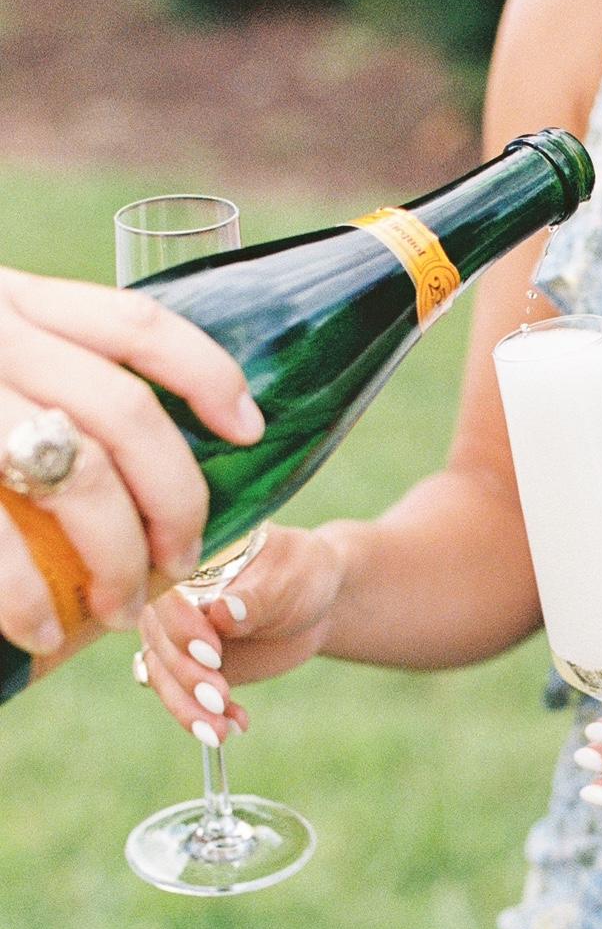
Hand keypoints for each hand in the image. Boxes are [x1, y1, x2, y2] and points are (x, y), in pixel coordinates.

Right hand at [0, 268, 264, 652]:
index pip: (141, 326)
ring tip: (122, 610)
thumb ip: (30, 362)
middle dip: (176, 502)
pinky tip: (41, 632)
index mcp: (7, 296)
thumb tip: (131, 439)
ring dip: (115, 558)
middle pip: (127, 418)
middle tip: (182, 560)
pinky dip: (25, 594)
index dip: (211, 378)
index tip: (251, 428)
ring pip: (74, 479)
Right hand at [136, 524, 345, 742]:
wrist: (316, 599)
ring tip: (220, 731)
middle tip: (218, 698)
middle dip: (187, 676)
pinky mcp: (189, 668)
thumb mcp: (289, 577)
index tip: (212, 654)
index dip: (183, 627)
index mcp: (188, 563)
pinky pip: (184, 697)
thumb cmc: (302, 572)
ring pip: (164, 676)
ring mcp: (176, 636)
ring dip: (189, 708)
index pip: (167, 595)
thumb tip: (221, 612)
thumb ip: (255, 597)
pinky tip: (236, 726)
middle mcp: (170, 600)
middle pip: (160, 642)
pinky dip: (203, 716)